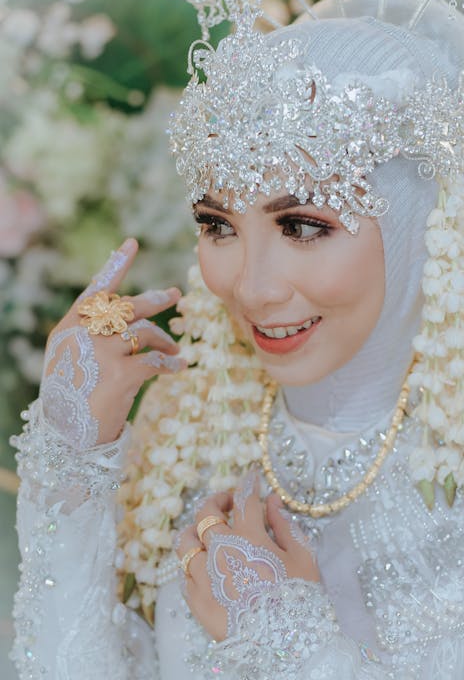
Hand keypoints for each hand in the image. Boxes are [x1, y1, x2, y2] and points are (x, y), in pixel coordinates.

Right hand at [40, 238, 186, 448]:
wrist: (67, 436)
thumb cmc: (71, 396)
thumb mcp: (70, 359)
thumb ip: (91, 334)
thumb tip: (129, 318)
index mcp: (71, 326)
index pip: (96, 289)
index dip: (116, 265)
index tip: (132, 243)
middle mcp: (85, 334)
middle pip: (129, 306)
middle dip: (156, 299)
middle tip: (175, 294)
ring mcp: (102, 353)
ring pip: (146, 331)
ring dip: (165, 340)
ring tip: (176, 351)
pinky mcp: (121, 375)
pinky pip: (156, 361)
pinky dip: (171, 364)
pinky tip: (179, 367)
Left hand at [176, 471, 319, 640]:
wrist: (288, 648)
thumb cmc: (301, 600)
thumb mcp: (302, 557)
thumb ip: (283, 525)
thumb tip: (271, 501)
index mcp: (248, 537)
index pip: (244, 498)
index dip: (247, 483)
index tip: (250, 478)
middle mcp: (219, 551)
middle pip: (205, 513)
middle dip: (216, 501)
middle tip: (228, 503)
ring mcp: (203, 577)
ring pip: (185, 542)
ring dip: (196, 531)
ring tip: (208, 534)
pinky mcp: (196, 602)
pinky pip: (185, 575)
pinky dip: (194, 565)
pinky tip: (207, 567)